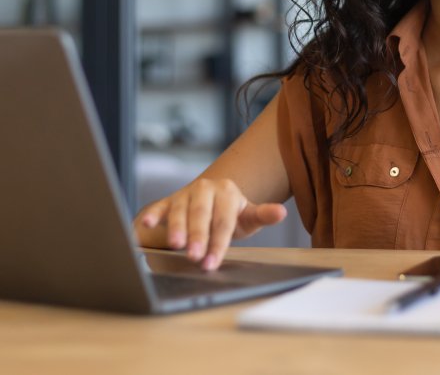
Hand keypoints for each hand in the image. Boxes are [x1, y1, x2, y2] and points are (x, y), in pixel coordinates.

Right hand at [134, 178, 286, 270]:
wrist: (210, 201)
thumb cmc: (230, 214)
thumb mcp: (248, 216)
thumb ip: (263, 215)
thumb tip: (281, 212)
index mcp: (227, 191)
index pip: (223, 220)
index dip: (218, 242)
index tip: (212, 263)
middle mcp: (205, 188)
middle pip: (201, 214)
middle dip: (198, 236)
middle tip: (195, 257)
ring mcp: (185, 193)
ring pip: (180, 210)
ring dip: (177, 228)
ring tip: (176, 246)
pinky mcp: (168, 200)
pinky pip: (160, 207)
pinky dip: (153, 214)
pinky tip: (146, 223)